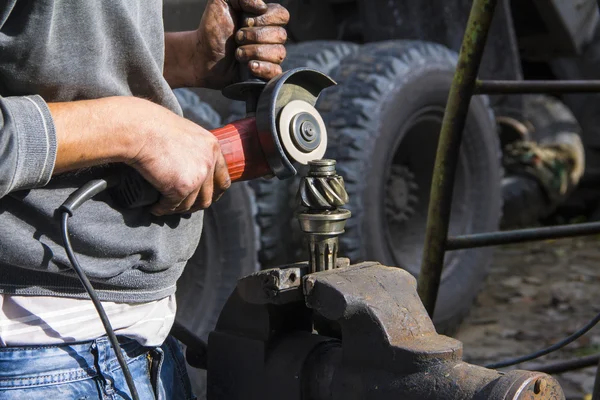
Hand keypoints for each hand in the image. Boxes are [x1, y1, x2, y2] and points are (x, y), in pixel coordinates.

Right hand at [127, 99, 230, 215]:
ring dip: (178, 209)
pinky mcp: (181, 188)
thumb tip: (191, 167)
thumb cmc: (155, 126)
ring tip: (166, 207)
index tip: (205, 197)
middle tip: (183, 207)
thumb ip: (195, 150)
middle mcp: (209, 163)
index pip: (222, 179)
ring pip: (190, 204)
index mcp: (212, 147)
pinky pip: (173, 206)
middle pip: (208, 196)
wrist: (140, 129)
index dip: (215, 192)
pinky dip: (163, 209)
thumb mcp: (186, 133)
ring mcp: (197, 177)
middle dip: (196, 205)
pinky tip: (155, 208)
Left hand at [193, 0, 289, 88]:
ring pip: (278, 53)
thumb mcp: (222, 2)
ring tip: (237, 54)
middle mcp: (271, 37)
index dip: (265, 19)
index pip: (282, 15)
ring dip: (254, 52)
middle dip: (254, 36)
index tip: (245, 22)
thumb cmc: (213, 29)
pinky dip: (263, 68)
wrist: (202, 55)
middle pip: (280, 35)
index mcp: (265, 18)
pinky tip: (249, 66)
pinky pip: (276, 71)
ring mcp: (270, 56)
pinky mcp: (266, 73)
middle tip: (237, 38)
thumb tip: (262, 6)